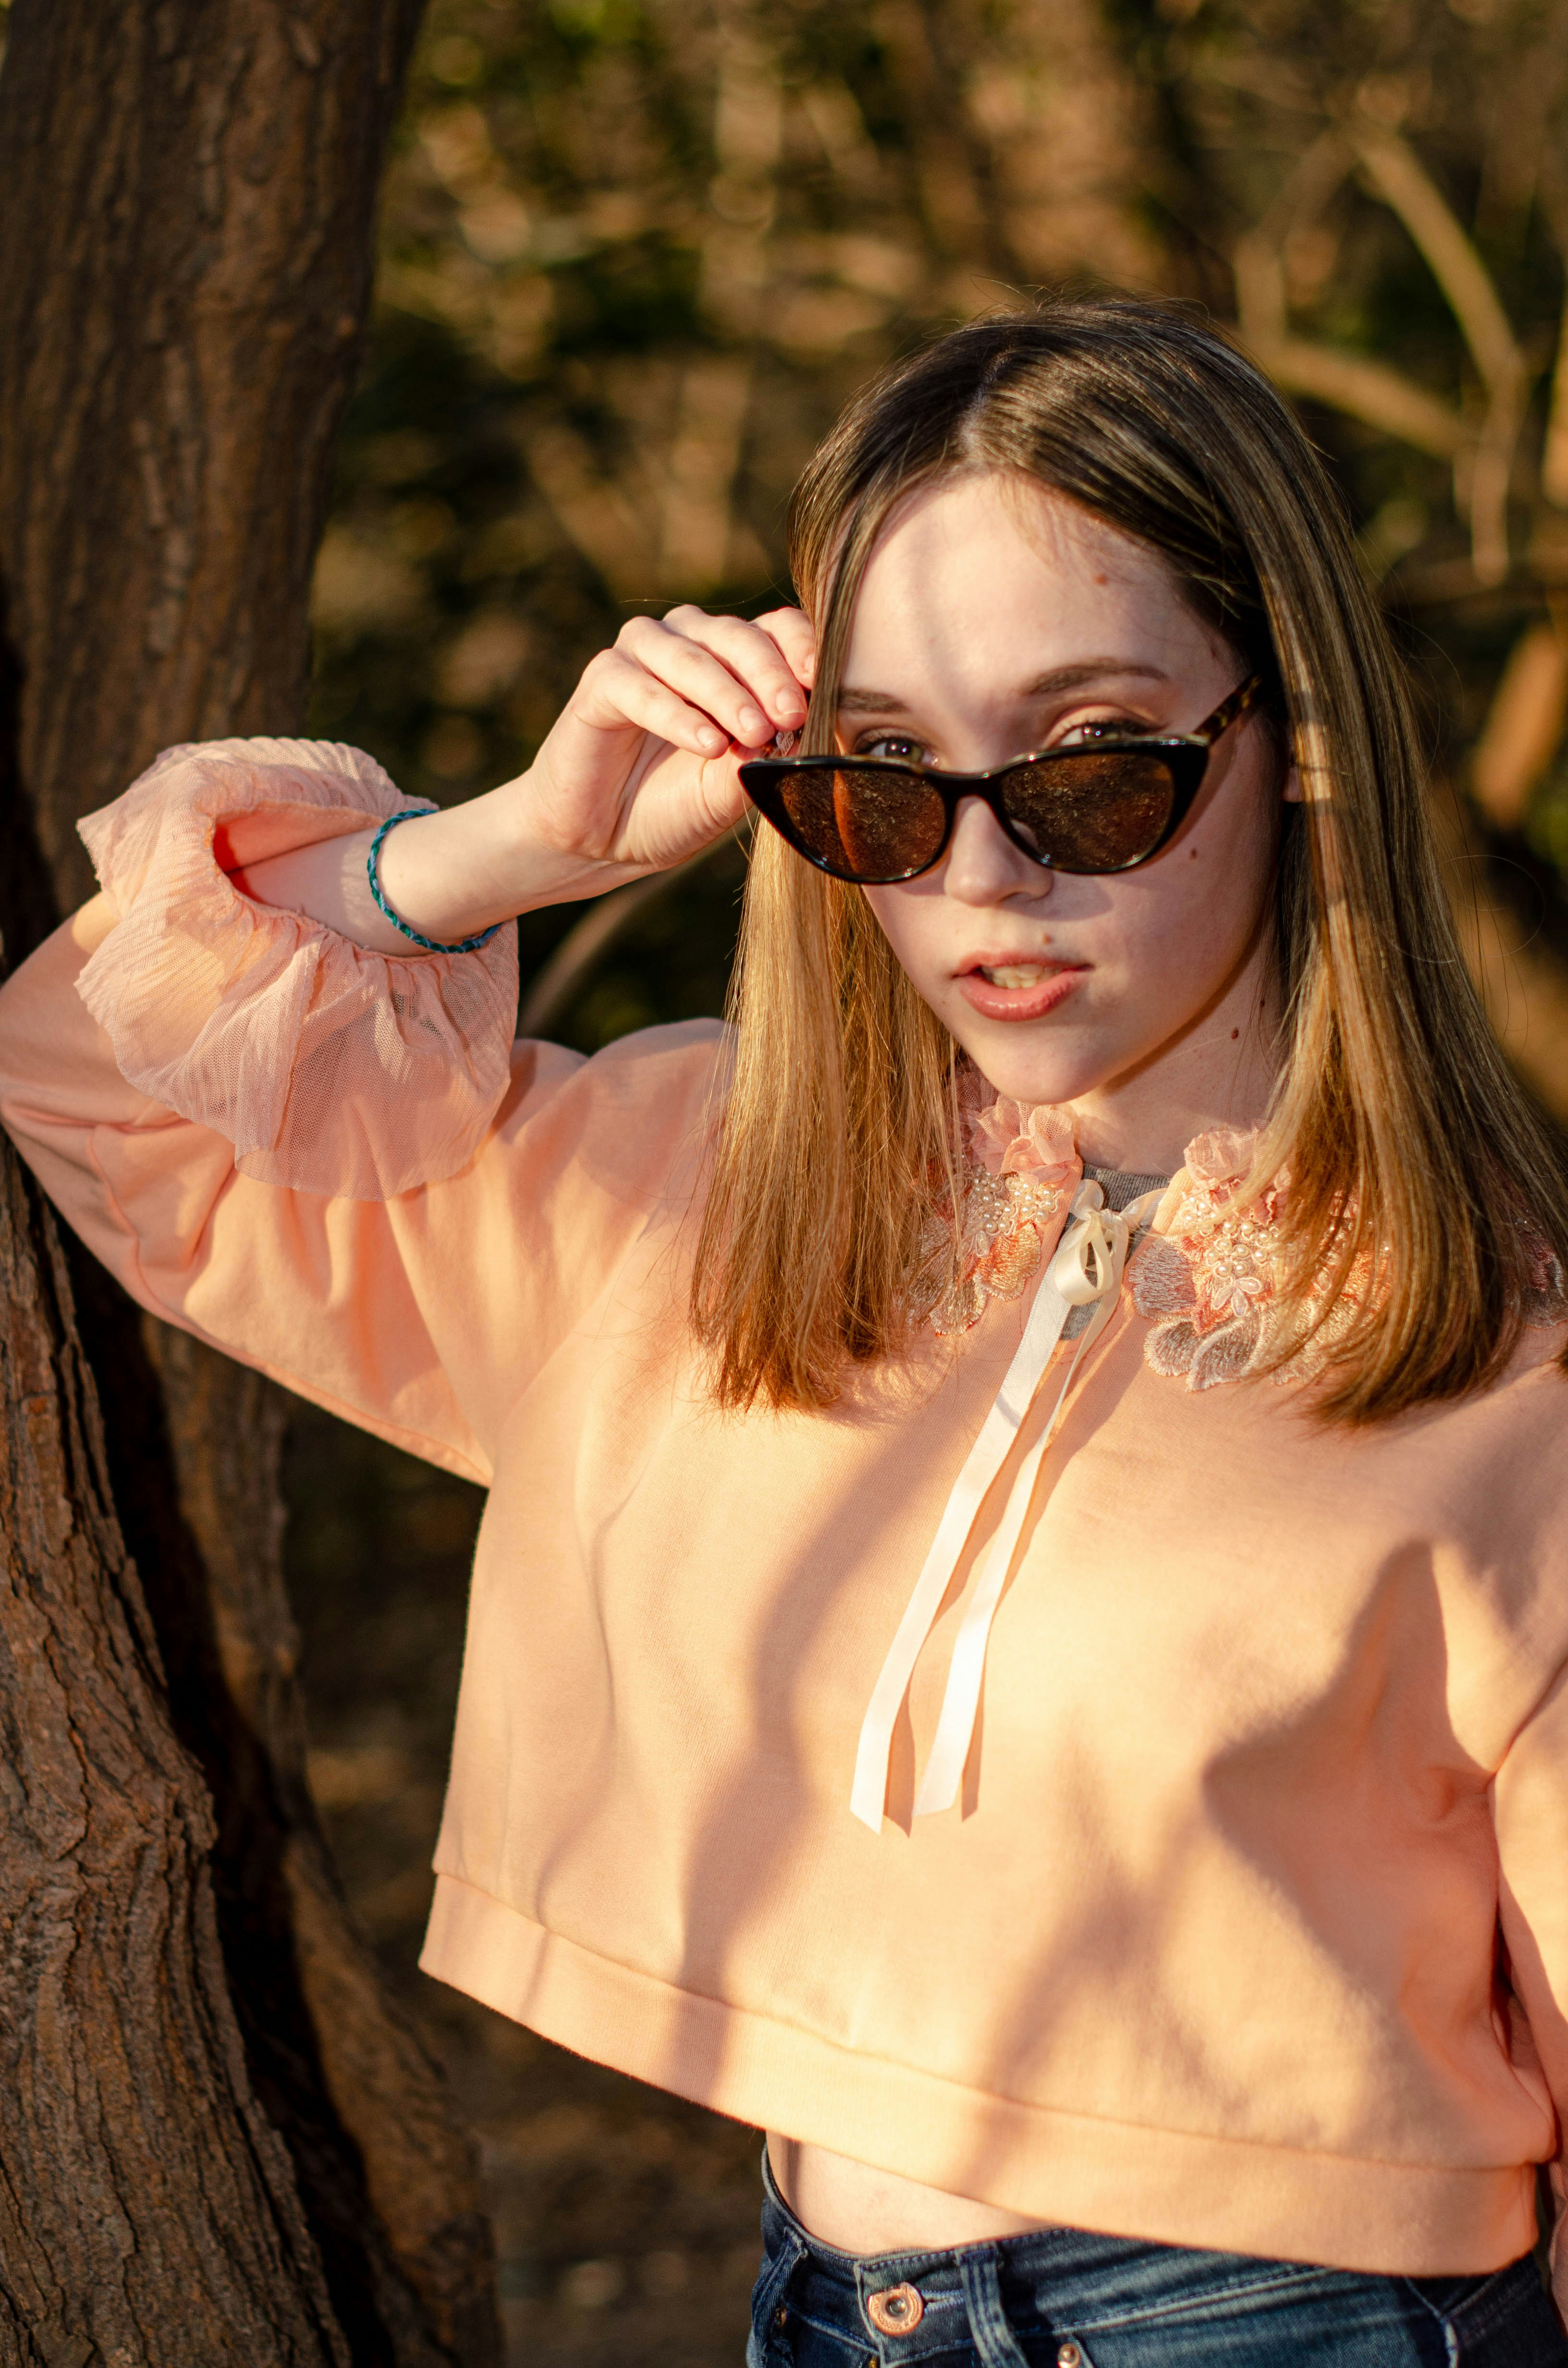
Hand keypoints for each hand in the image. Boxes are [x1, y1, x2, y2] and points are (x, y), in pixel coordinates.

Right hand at [512, 603, 816, 884]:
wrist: (605, 839)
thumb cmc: (675, 805)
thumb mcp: (734, 787)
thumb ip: (765, 757)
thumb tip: (806, 732)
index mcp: (733, 658)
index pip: (777, 630)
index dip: (801, 650)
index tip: (819, 687)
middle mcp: (690, 642)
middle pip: (739, 635)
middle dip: (769, 676)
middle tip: (790, 715)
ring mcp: (642, 655)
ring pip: (691, 655)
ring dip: (726, 693)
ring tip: (752, 734)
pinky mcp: (601, 679)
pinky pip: (639, 685)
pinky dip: (675, 713)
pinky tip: (706, 743)